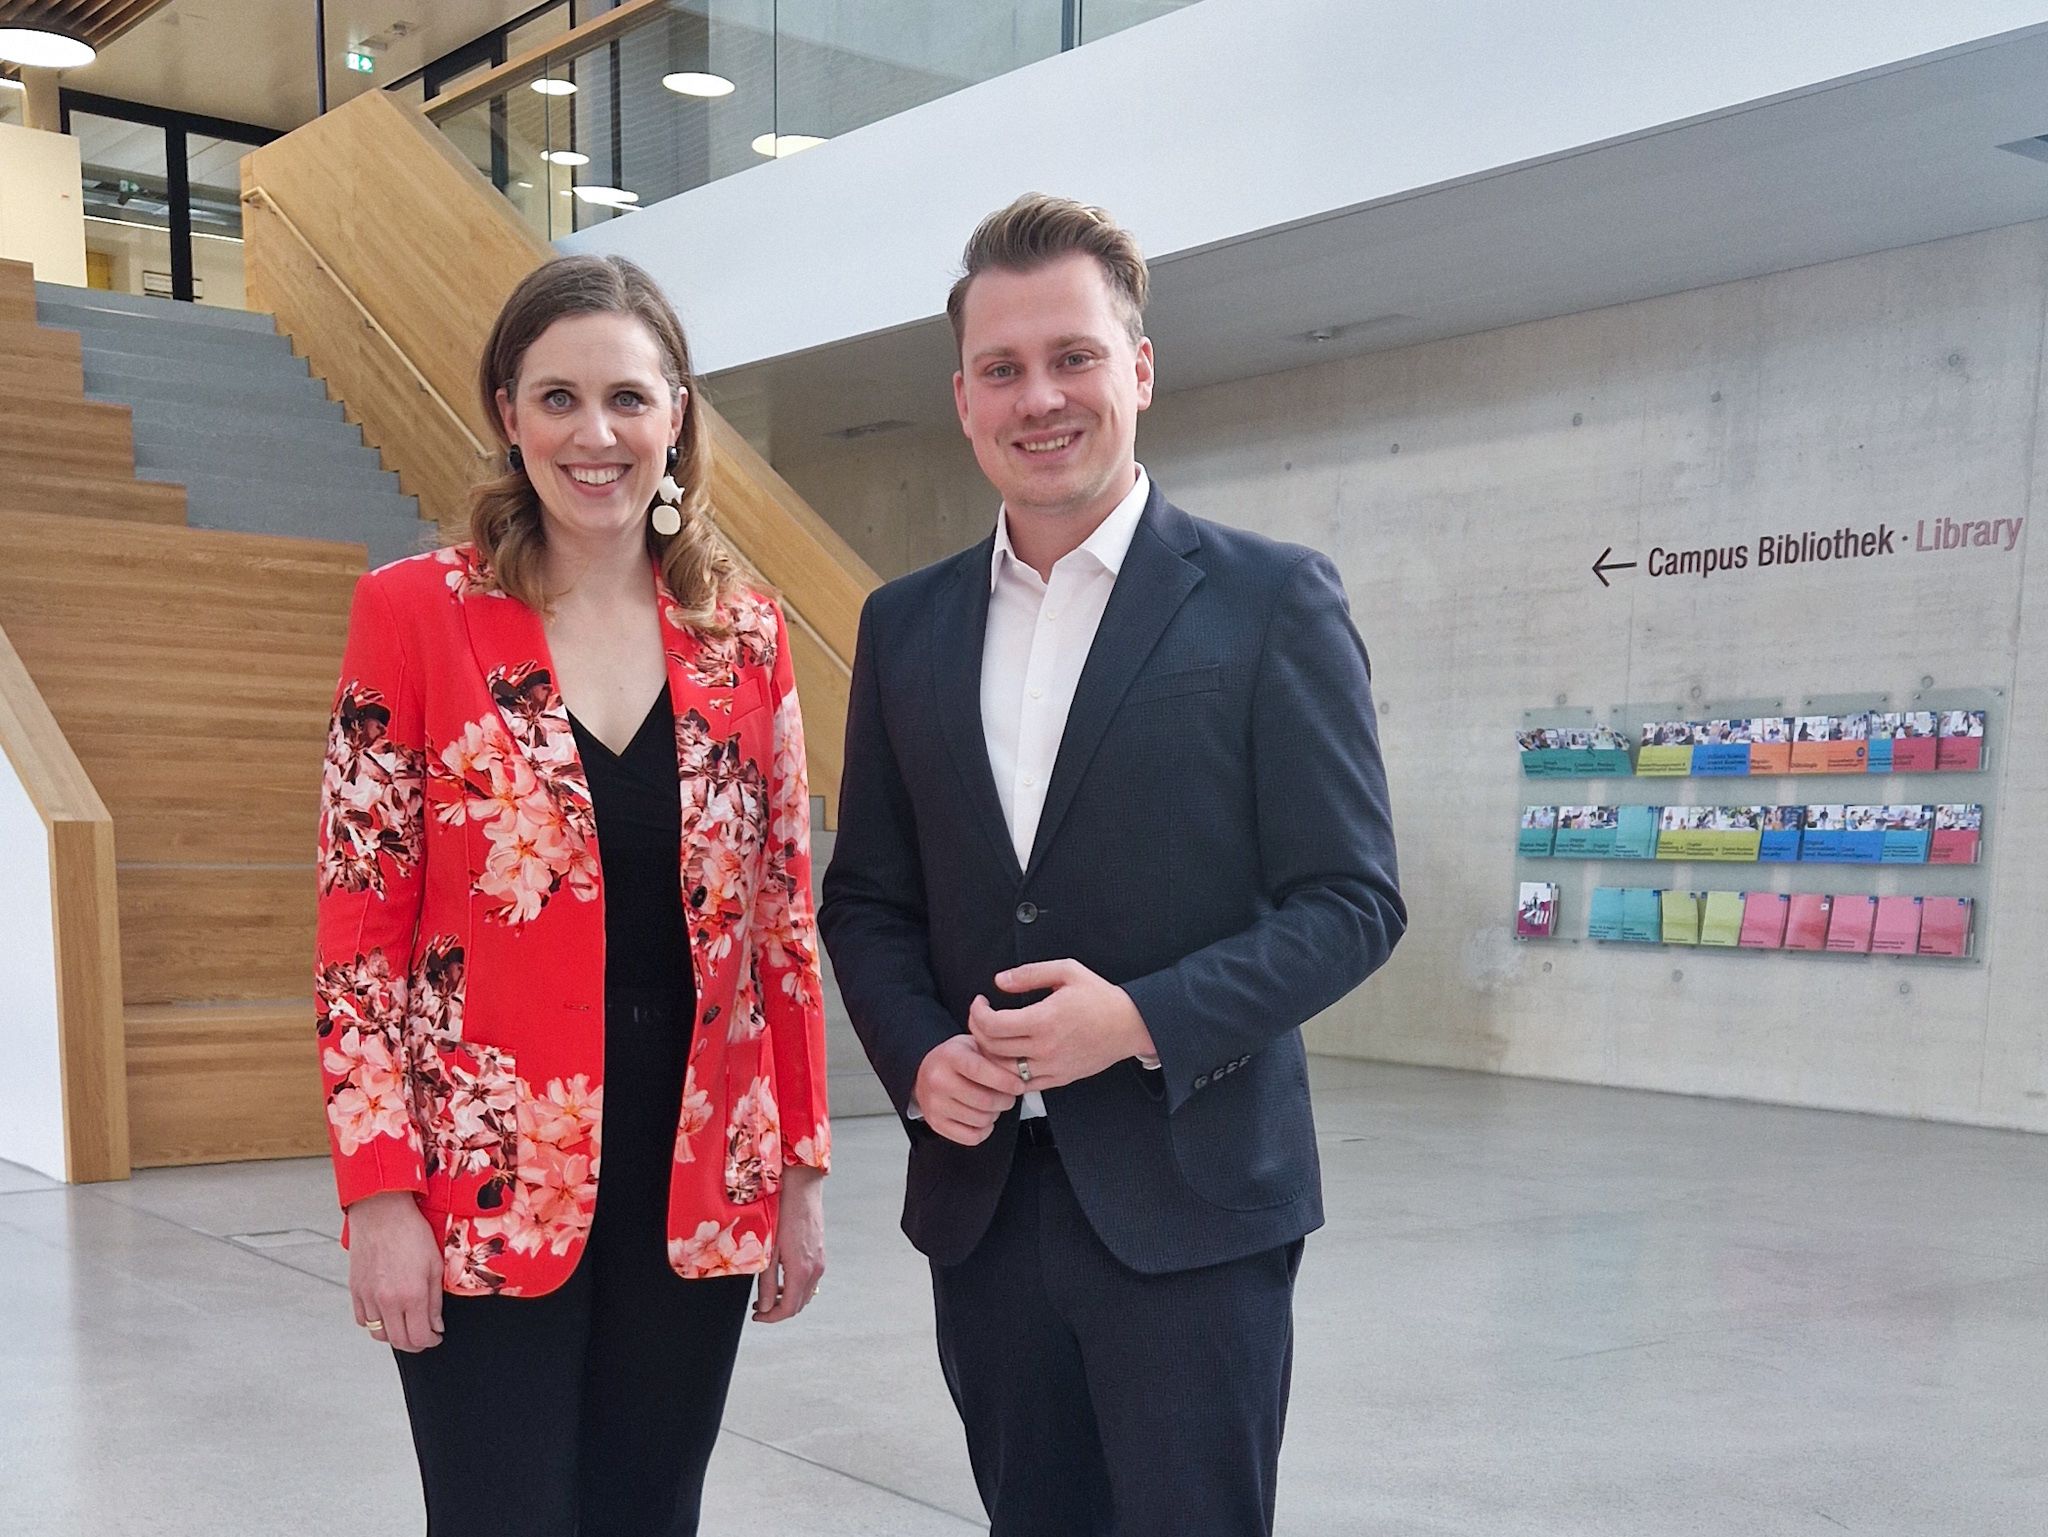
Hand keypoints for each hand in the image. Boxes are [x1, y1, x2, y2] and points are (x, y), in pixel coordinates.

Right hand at [347, 1190, 443, 1351]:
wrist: (381, 1213)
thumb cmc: (410, 1232)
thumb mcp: (435, 1265)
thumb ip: (434, 1301)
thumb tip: (436, 1325)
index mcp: (411, 1295)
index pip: (419, 1337)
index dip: (430, 1341)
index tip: (435, 1337)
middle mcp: (387, 1301)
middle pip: (399, 1341)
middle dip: (414, 1344)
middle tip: (424, 1337)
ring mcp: (368, 1297)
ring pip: (379, 1334)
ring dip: (394, 1335)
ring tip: (406, 1325)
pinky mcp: (355, 1290)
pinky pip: (363, 1319)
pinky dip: (375, 1323)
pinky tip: (387, 1313)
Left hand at [754, 1165, 824, 1322]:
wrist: (801, 1187)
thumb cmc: (782, 1213)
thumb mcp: (768, 1251)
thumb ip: (766, 1283)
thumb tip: (764, 1308)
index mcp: (801, 1271)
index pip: (789, 1309)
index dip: (771, 1318)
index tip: (756, 1316)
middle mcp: (815, 1269)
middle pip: (799, 1304)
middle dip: (778, 1310)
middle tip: (758, 1306)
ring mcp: (819, 1261)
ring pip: (805, 1293)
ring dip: (787, 1299)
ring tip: (767, 1293)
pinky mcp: (819, 1253)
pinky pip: (809, 1280)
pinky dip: (795, 1286)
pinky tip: (781, 1277)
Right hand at [913, 1034, 1028, 1145]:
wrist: (926, 1071)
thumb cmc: (956, 1059)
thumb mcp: (973, 1045)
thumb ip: (994, 1056)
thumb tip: (1020, 1072)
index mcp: (950, 1055)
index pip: (979, 1070)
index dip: (1004, 1081)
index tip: (1019, 1086)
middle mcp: (938, 1079)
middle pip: (984, 1100)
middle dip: (1005, 1101)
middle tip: (1009, 1097)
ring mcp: (934, 1103)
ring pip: (980, 1120)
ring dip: (994, 1115)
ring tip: (992, 1105)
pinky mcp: (935, 1123)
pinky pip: (971, 1137)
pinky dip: (984, 1130)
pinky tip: (982, 1118)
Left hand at [967, 960, 1155, 1092]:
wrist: (1129, 1025)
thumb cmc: (1100, 997)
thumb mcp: (1067, 971)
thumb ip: (1030, 973)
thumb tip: (1000, 981)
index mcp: (1044, 1019)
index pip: (992, 1024)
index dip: (977, 1012)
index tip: (980, 1003)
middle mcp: (1045, 1047)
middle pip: (992, 1047)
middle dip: (977, 1030)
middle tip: (981, 1017)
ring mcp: (1051, 1067)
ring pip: (1002, 1071)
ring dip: (989, 1054)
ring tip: (992, 1037)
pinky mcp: (1058, 1079)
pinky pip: (1022, 1085)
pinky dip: (1007, 1073)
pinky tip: (1008, 1057)